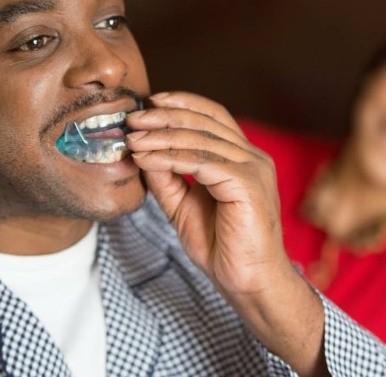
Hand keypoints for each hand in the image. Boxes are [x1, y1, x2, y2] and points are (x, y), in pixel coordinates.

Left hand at [126, 91, 328, 376]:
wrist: (247, 281)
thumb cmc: (220, 244)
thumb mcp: (182, 203)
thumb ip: (166, 176)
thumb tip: (141, 150)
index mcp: (241, 157)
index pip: (212, 116)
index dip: (182, 103)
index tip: (150, 102)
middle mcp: (251, 156)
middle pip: (205, 121)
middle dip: (164, 116)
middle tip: (133, 118)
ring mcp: (253, 168)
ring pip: (200, 139)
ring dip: (160, 137)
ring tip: (132, 139)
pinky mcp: (248, 184)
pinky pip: (202, 163)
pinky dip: (169, 158)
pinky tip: (145, 159)